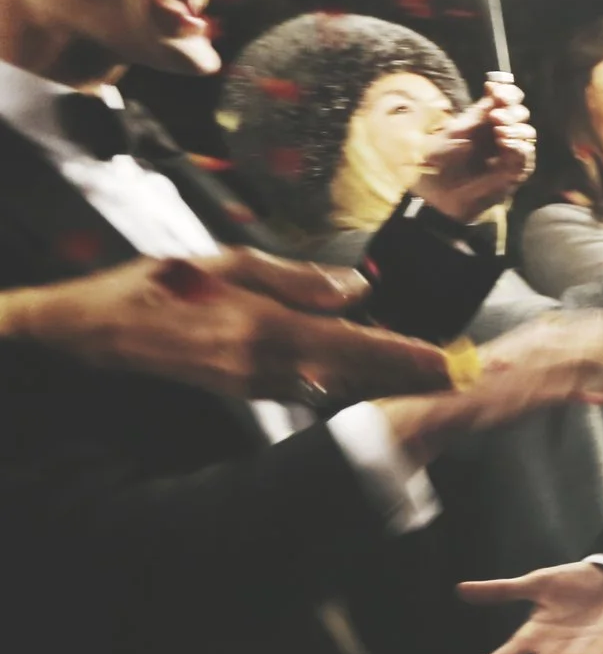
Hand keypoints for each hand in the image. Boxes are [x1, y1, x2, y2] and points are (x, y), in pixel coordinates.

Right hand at [0, 251, 448, 400]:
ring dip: (381, 381)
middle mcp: (267, 367)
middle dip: (409, 377)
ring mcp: (255, 386)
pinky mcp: (243, 391)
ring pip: (337, 388)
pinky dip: (343, 382)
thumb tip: (358, 288)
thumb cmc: (155, 286)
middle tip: (459, 372)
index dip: (410, 358)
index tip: (454, 364)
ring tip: (425, 370)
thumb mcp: (226, 262)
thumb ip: (296, 278)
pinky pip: (308, 390)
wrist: (91, 331)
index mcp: (267, 330)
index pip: (358, 349)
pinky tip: (364, 372)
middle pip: (358, 378)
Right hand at [368, 311, 602, 465]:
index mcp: (542, 331)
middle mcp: (544, 341)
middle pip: (599, 333)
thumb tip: (591, 379)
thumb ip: (559, 366)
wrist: (451, 395)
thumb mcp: (527, 363)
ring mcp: (542, 363)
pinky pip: (578, 385)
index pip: (591, 322)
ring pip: (594, 354)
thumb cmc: (488, 383)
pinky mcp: (538, 387)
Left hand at [414, 77, 535, 222]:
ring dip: (515, 127)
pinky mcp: (515, 172)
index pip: (509, 101)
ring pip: (528, 133)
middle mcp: (501, 135)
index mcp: (487, 122)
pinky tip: (504, 143)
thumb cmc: (442, 161)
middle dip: (512, 110)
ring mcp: (509, 154)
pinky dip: (518, 145)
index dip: (508, 93)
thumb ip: (479, 110)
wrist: (438, 193)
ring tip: (498, 130)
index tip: (498, 90)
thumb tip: (494, 84)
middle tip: (495, 115)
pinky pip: (526, 155)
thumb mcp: (458, 130)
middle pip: (521, 114)